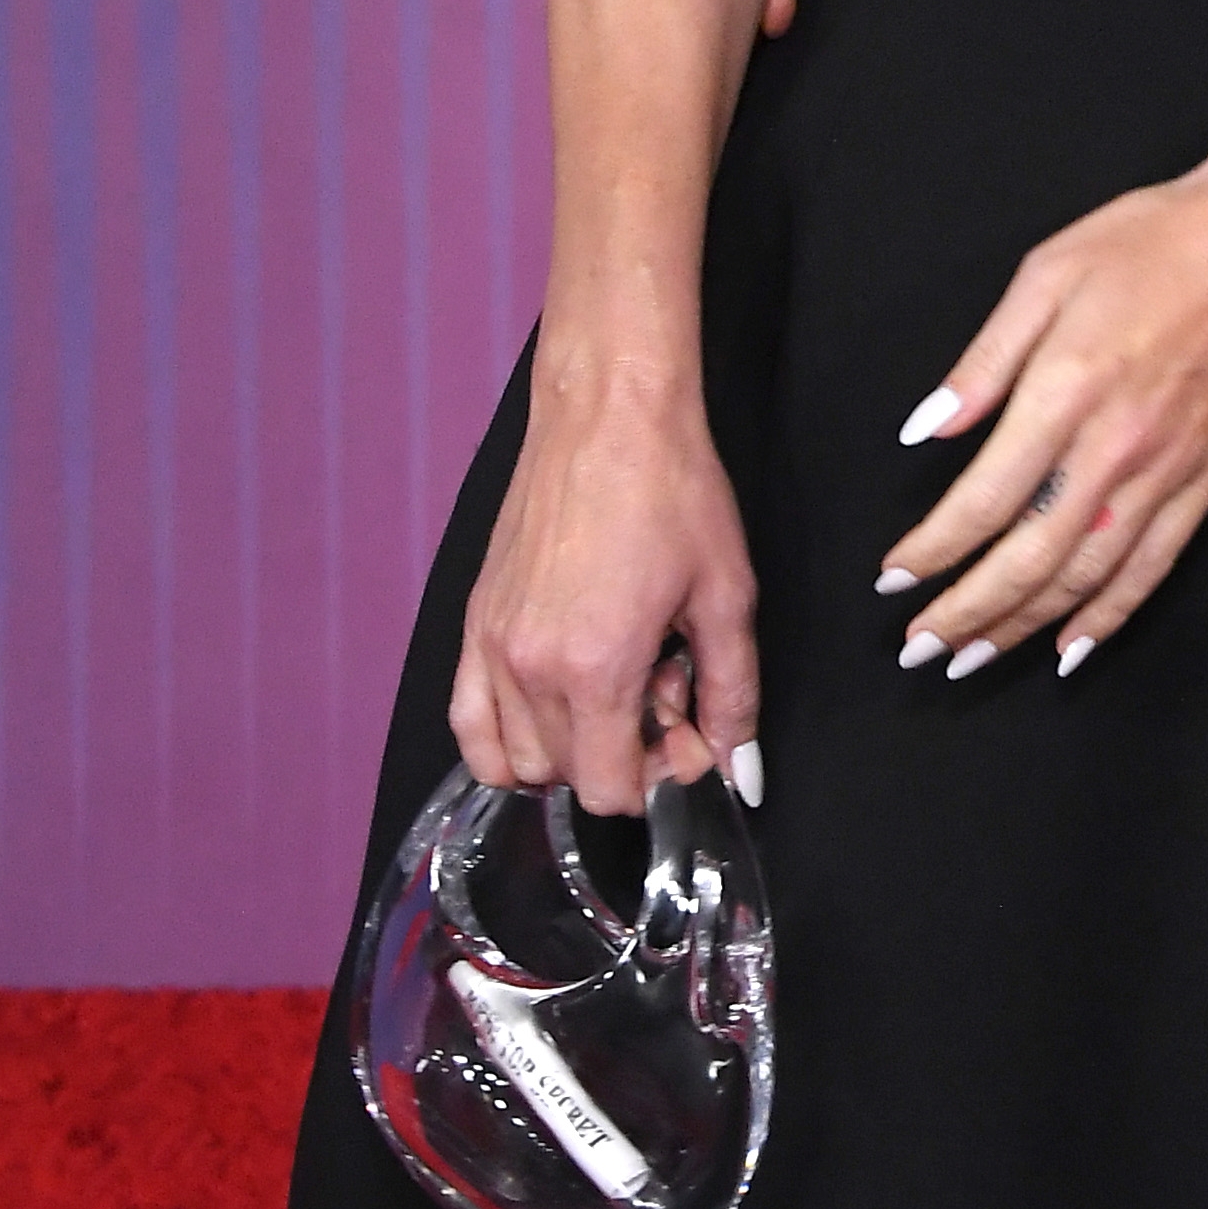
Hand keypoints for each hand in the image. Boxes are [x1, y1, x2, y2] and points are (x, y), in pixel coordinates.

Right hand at [452, 384, 760, 820]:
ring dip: (572, 744)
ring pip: (518, 760)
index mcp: (596, 669)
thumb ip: (732, 694)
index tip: (691, 732)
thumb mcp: (727, 596)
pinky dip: (506, 740)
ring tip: (615, 683)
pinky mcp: (473, 623)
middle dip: (625, 754)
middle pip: (569, 777)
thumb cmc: (673, 492)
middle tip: (665, 689)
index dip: (660, 777)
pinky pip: (468, 723)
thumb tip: (739, 766)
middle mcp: (530, 670)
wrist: (607, 417)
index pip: (610, 791)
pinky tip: (553, 704)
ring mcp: (491, 648)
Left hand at [875, 155, 1207, 675]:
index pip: (983, 500)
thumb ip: (985, 361)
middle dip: (964, 613)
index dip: (931, 551)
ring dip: (1021, 627)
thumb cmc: (1154, 243)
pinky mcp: (1206, 482)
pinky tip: (1070, 649)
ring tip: (971, 658)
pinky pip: (1152, 569)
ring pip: (1084, 577)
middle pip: (1028, 559)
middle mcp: (1115, 448)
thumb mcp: (1047, 273)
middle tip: (916, 649)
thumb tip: (925, 429)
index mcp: (1065, 392)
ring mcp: (1166, 473)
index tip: (892, 579)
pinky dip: (1108, 617)